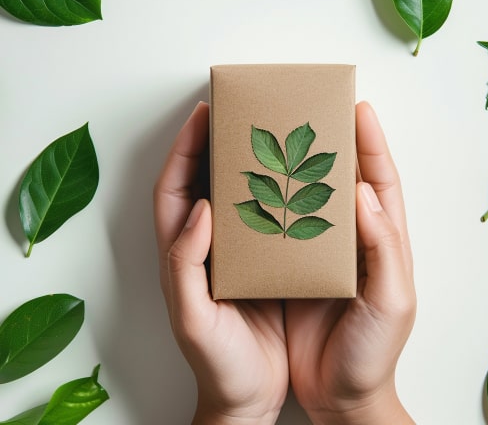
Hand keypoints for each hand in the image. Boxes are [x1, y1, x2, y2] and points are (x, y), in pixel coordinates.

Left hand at [153, 102, 287, 424]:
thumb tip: (202, 209)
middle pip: (200, 182)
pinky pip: (260, 218)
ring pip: (231, 195)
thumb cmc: (216, 363)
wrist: (247, 397)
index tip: (202, 115)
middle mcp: (203, 247)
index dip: (184, 149)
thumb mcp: (194, 318)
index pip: (175, 188)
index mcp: (181, 255)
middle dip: (211, 143)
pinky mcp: (256, 266)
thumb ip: (187, 264)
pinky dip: (269, 194)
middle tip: (235, 114)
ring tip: (265, 136)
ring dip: (242, 163)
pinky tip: (290, 182)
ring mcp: (230, 254)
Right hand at [285, 101, 415, 424]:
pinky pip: (279, 224)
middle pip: (342, 179)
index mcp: (381, 242)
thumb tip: (364, 192)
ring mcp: (318, 252)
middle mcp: (349, 240)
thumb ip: (384, 247)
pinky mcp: (290, 269)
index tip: (359, 108)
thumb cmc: (373, 353)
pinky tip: (255, 185)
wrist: (338, 397)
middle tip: (313, 111)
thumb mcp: (391, 301)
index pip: (380, 180)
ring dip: (295, 166)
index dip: (371, 143)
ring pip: (307, 197)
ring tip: (279, 136)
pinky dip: (270, 201)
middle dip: (331, 142)